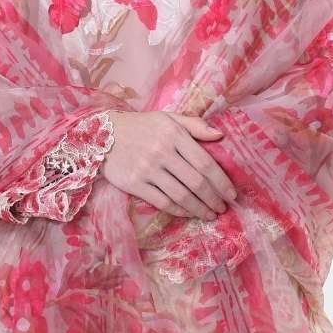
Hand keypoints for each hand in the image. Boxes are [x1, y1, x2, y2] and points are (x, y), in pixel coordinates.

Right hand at [100, 110, 238, 220]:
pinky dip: (179, 211)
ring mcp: (148, 169)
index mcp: (174, 134)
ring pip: (181, 195)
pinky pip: (163, 202)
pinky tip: (189, 213)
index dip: (221, 181)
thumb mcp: (167, 118)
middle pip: (196, 182)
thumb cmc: (140, 126)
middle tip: (223, 208)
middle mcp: (162, 152)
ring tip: (210, 214)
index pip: (205, 162)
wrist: (100, 135)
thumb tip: (220, 135)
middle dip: (214, 198)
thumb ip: (194, 125)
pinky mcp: (135, 184)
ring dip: (199, 209)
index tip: (232, 194)